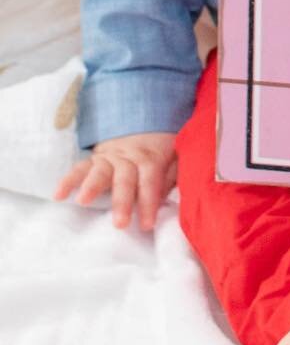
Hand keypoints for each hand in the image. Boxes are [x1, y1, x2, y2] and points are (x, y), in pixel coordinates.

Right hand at [56, 130, 177, 231]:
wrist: (144, 119)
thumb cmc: (161, 148)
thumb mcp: (174, 158)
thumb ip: (171, 176)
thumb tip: (167, 196)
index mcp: (151, 158)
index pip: (150, 181)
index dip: (149, 203)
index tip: (146, 225)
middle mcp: (129, 157)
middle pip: (125, 178)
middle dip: (122, 201)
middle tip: (119, 224)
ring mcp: (110, 157)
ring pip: (101, 171)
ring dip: (92, 186)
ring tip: (82, 202)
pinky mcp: (94, 158)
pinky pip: (79, 168)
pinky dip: (68, 180)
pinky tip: (58, 195)